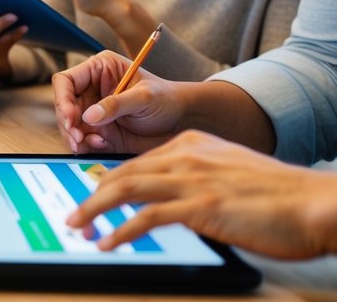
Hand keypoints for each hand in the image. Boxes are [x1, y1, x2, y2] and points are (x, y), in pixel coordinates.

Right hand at [52, 50, 184, 153]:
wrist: (183, 122)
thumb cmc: (167, 100)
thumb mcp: (144, 97)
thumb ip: (116, 104)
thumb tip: (88, 116)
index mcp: (99, 70)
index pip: (66, 81)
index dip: (63, 99)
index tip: (72, 117)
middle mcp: (91, 90)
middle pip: (63, 106)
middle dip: (68, 123)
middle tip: (77, 138)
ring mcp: (93, 112)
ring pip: (69, 125)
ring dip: (75, 137)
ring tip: (91, 144)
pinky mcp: (99, 131)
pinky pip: (82, 140)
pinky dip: (86, 146)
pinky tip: (101, 145)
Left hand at [66, 130, 336, 258]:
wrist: (313, 202)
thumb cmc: (279, 195)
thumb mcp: (230, 174)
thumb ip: (200, 178)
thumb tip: (178, 198)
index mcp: (192, 145)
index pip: (137, 161)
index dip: (109, 180)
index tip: (91, 194)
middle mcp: (187, 156)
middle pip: (124, 173)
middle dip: (92, 194)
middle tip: (74, 214)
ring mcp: (192, 180)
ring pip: (126, 189)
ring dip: (95, 208)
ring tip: (78, 225)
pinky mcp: (201, 207)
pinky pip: (147, 217)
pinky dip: (121, 231)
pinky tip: (109, 242)